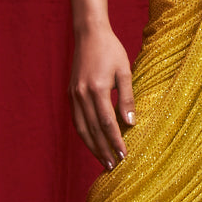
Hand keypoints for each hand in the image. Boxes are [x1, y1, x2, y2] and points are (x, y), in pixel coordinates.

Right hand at [69, 24, 135, 169]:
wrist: (89, 34)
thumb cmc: (111, 50)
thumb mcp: (124, 71)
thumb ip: (128, 98)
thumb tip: (131, 124)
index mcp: (97, 89)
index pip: (107, 123)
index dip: (115, 141)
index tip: (124, 155)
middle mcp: (81, 95)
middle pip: (93, 130)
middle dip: (103, 149)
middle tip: (113, 166)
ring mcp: (73, 95)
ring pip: (82, 128)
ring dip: (92, 146)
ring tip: (103, 160)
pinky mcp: (70, 94)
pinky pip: (77, 120)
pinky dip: (84, 134)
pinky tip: (92, 143)